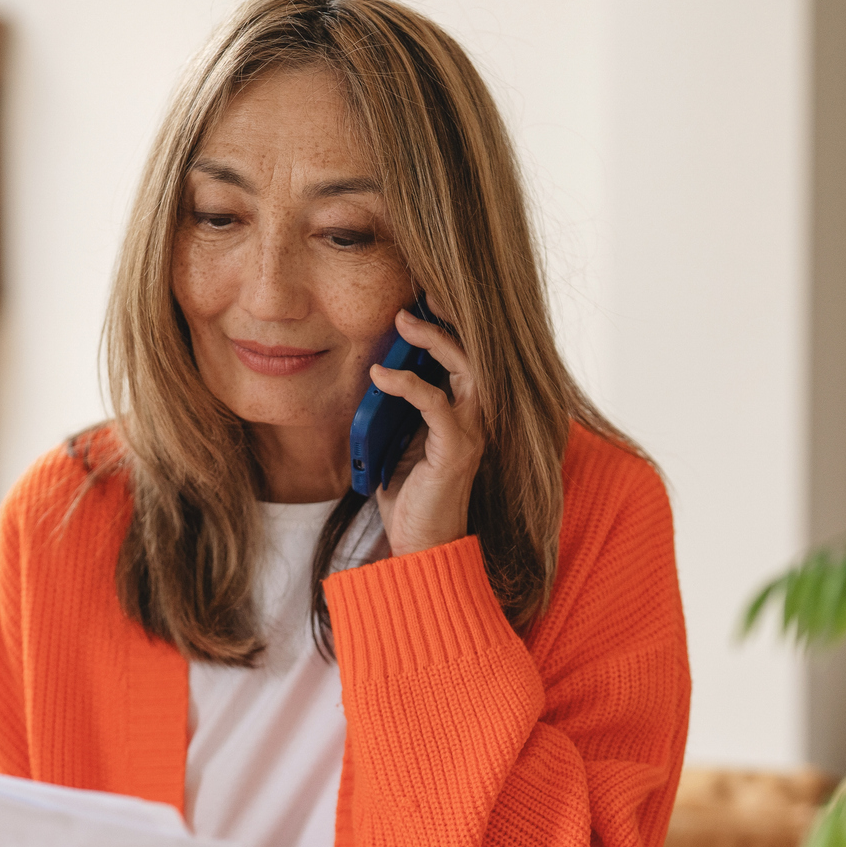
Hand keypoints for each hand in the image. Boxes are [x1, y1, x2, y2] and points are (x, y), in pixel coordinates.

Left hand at [369, 301, 485, 556]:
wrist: (421, 547)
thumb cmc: (409, 500)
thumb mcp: (395, 445)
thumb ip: (391, 413)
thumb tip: (371, 379)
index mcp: (461, 414)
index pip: (463, 360)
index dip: (447, 328)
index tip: (419, 301)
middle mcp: (474, 419)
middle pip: (473, 354)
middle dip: (447, 321)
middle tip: (416, 299)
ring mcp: (470, 433)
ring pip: (466, 370)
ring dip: (435, 342)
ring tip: (403, 323)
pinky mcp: (455, 449)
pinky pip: (435, 404)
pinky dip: (407, 385)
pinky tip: (381, 376)